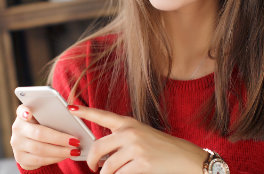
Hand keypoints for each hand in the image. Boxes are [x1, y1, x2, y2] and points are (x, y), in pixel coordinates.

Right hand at [11, 105, 80, 169]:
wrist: (31, 144)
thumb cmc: (44, 124)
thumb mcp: (46, 116)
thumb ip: (53, 112)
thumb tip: (72, 112)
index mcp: (24, 114)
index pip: (21, 110)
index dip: (24, 111)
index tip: (29, 112)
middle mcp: (18, 129)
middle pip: (39, 133)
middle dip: (59, 138)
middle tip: (75, 140)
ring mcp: (17, 145)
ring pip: (40, 149)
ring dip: (60, 151)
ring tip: (74, 150)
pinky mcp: (20, 158)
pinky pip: (39, 160)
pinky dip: (55, 158)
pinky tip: (65, 155)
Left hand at [68, 105, 206, 173]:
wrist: (183, 156)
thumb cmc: (160, 146)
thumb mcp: (140, 135)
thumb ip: (121, 138)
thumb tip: (99, 154)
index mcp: (129, 123)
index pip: (103, 116)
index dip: (85, 112)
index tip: (71, 107)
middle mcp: (130, 132)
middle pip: (98, 148)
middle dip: (91, 162)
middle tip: (93, 167)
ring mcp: (136, 147)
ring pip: (107, 167)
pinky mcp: (141, 163)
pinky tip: (128, 173)